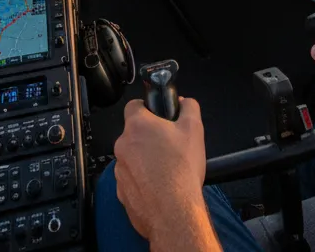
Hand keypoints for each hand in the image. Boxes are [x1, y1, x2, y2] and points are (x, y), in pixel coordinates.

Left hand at [113, 98, 212, 246]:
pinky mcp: (121, 193)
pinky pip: (131, 181)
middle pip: (133, 134)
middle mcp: (122, 146)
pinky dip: (142, 182)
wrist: (173, 212)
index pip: (133, 106)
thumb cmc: (182, 167)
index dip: (146, 109)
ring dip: (144, 161)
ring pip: (131, 159)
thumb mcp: (194, 129)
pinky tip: (158, 189)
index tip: (159, 118)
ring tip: (166, 171)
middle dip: (148, 138)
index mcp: (137, 125)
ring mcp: (119, 171)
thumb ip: (189, 107)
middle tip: (169, 147)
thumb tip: (183, 102)